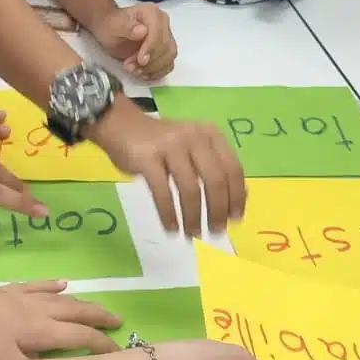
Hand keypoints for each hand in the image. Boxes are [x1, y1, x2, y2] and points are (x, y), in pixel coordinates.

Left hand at [0, 280, 121, 359]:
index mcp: (43, 331)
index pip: (82, 337)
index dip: (103, 346)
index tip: (121, 354)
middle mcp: (40, 311)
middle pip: (78, 312)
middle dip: (100, 318)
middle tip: (120, 321)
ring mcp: (23, 298)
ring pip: (61, 299)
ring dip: (82, 303)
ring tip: (97, 307)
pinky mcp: (6, 291)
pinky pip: (37, 287)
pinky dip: (52, 286)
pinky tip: (61, 283)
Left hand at [92, 3, 176, 79]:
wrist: (111, 31)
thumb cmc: (112, 26)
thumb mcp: (114, 26)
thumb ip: (127, 27)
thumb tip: (142, 31)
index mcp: (152, 13)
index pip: (159, 32)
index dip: (151, 48)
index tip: (140, 60)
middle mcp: (163, 23)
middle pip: (166, 46)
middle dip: (149, 62)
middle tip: (130, 67)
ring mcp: (166, 37)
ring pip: (169, 56)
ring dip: (153, 68)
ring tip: (135, 71)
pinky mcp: (165, 50)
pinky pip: (168, 64)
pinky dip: (157, 72)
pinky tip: (143, 74)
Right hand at [96, 109, 245, 235]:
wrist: (120, 124)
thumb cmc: (161, 143)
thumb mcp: (192, 147)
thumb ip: (214, 166)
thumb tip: (239, 200)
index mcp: (210, 134)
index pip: (233, 168)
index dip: (237, 197)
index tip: (235, 220)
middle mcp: (194, 137)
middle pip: (215, 180)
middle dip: (217, 211)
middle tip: (215, 232)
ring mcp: (170, 145)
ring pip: (190, 189)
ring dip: (193, 217)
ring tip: (192, 234)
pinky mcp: (147, 157)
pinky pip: (163, 192)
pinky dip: (169, 214)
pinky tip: (171, 228)